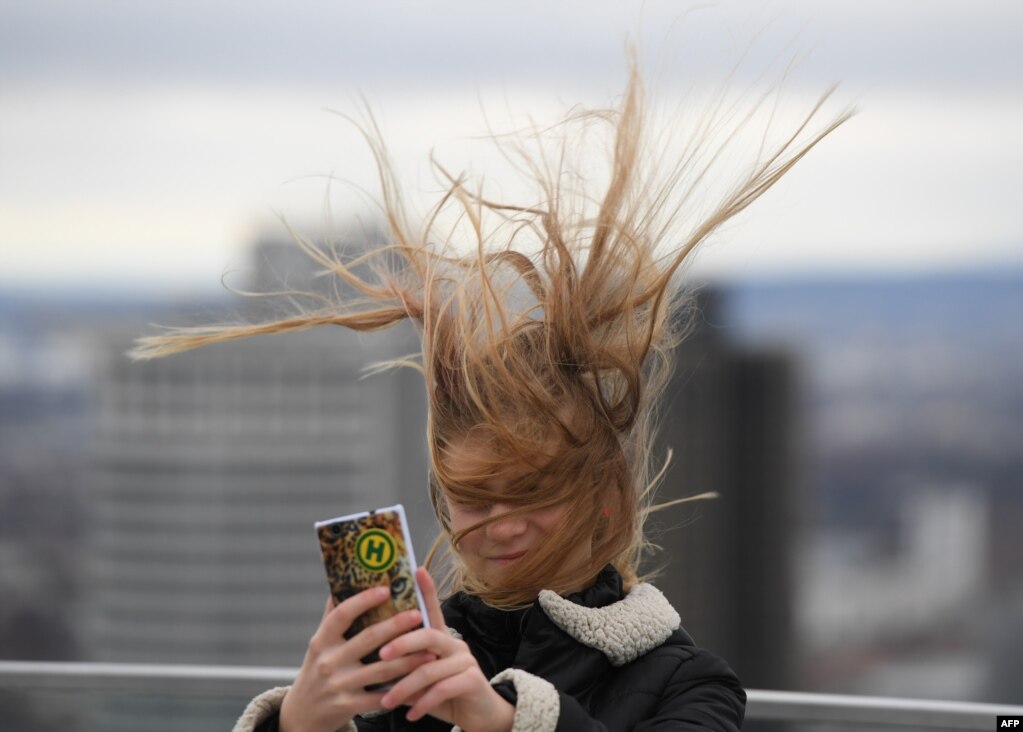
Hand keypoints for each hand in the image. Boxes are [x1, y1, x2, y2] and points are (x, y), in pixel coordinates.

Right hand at [279, 586, 433, 731]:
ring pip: (381, 669)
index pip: (342, 614)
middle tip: (419, 614)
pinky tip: (419, 681)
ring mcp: (339, 685)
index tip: (386, 589)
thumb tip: (345, 579)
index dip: (364, 600)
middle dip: (396, 626)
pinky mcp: (349, 706)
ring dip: (409, 660)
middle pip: (368, 639)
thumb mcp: (320, 643)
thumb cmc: (318, 669)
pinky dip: (402, 689)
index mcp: (322, 640)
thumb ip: (333, 615)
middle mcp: (329, 661)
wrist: (302, 714)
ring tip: (430, 650)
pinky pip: (381, 697)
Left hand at [377, 568, 514, 731]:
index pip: (434, 608)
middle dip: (402, 643)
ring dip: (405, 687)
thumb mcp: (423, 678)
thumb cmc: (444, 694)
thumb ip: (406, 666)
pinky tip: (410, 714)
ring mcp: (465, 661)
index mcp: (441, 638)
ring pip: (430, 668)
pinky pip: (442, 689)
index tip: (416, 569)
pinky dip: (423, 703)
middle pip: (428, 635)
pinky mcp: (472, 680)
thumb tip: (373, 662)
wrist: (480, 716)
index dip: (427, 589)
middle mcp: (454, 644)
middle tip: (380, 656)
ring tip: (387, 701)